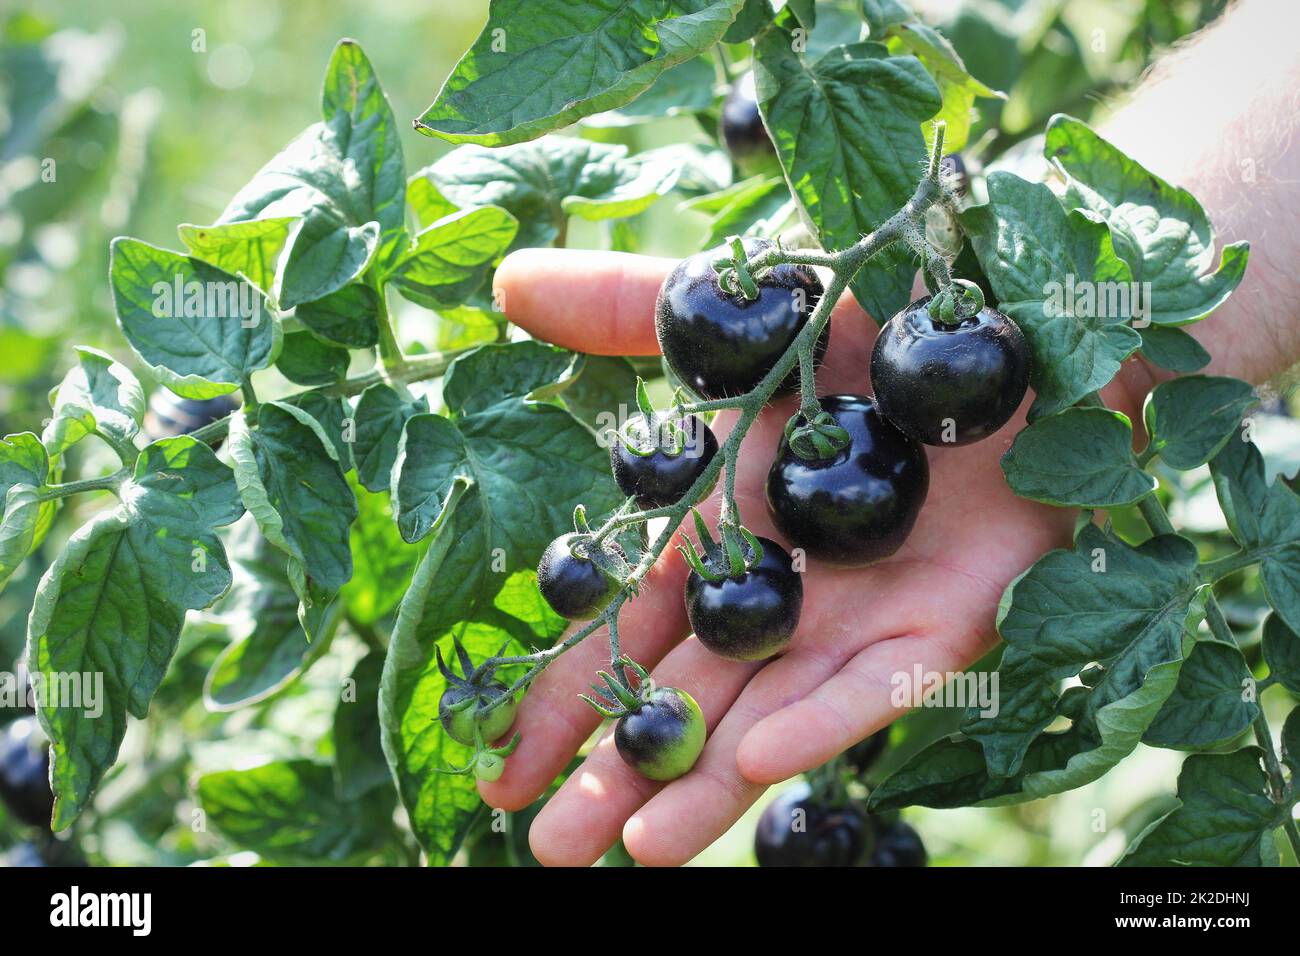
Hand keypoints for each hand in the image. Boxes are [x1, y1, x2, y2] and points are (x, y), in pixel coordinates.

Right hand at [480, 247, 1151, 865]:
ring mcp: (862, 615)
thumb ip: (625, 309)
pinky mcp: (948, 618)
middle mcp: (786, 593)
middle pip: (689, 697)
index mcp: (725, 535)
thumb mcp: (739, 315)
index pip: (628, 633)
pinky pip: (880, 679)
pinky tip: (762, 761)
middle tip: (550, 850)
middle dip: (621, 772)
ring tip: (638, 851)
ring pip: (772, 712)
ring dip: (707, 779)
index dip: (566, 698)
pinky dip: (824, 716)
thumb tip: (506, 283)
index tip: (500, 769)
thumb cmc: (875, 326)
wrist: (1018, 321)